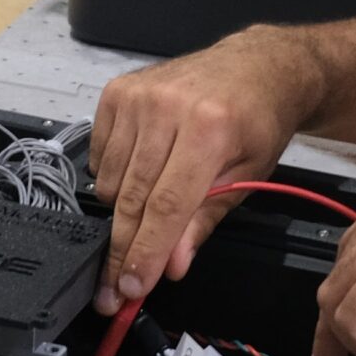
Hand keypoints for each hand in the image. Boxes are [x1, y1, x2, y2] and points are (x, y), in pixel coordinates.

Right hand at [89, 28, 323, 313]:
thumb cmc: (257, 122)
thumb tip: (171, 265)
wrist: (256, 67)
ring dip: (123, 210)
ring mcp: (137, 96)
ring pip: (110, 181)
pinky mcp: (116, 92)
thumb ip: (204, 220)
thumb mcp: (247, 176)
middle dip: (124, 248)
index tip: (131, 288)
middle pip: (132, 197)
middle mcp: (167, 107)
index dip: (146, 251)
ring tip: (150, 205)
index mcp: (208, 129)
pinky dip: (113, 178)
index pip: (167, 205)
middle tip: (116, 287)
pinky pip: (98, 156)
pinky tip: (140, 172)